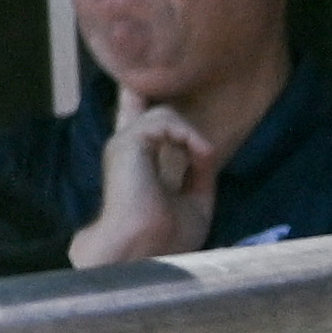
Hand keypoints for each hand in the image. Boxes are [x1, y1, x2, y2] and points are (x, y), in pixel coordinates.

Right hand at [77, 102, 222, 265]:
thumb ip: (199, 175)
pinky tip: (201, 153)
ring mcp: (126, 143)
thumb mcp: (193, 204)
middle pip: (148, 112)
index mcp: (136, 164)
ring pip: (163, 114)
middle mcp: (127, 149)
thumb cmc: (164, 236)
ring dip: (190, 133)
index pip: (134, 124)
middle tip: (193, 122)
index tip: (136, 85)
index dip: (135, 102)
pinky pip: (165, 120)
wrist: (144, 247)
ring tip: (205, 155)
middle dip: (166, 107)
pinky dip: (188, 134)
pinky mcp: (130, 141)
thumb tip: (206, 150)